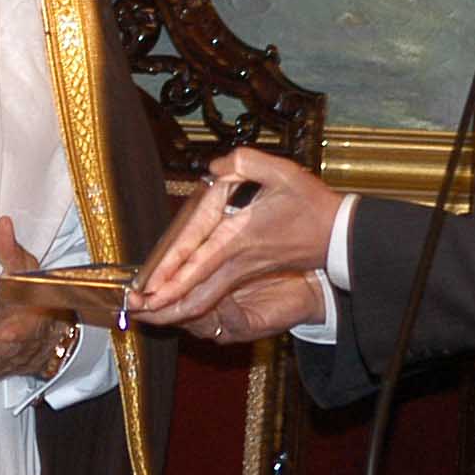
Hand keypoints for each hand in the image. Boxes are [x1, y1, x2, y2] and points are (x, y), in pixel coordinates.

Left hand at [0, 217, 81, 380]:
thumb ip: (11, 251)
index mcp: (32, 321)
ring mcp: (7, 360)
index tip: (3, 331)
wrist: (46, 329)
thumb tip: (2, 222)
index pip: (25, 331)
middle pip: (1, 352)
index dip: (13, 334)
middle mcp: (20, 345)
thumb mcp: (26, 270)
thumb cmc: (32, 294)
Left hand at [126, 148, 340, 329]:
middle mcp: (236, 258)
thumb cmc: (311, 204)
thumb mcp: (282, 172)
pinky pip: (214, 293)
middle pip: (195, 290)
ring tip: (147, 313)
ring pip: (204, 298)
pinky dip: (192, 302)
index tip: (146, 286)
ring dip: (175, 308)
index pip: (196, 258)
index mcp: (239, 235)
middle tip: (134, 309)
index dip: (169, 274)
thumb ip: (244, 161)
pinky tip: (175, 304)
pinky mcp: (247, 272)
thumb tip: (215, 165)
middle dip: (164, 303)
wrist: (339, 236)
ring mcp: (242, 269)